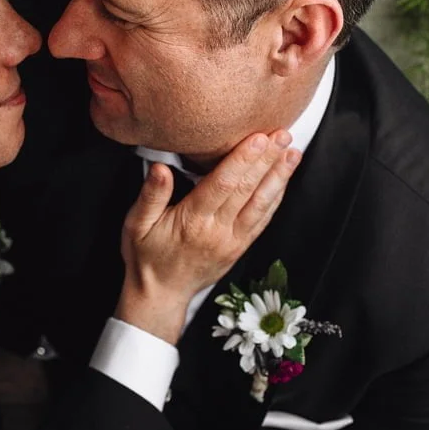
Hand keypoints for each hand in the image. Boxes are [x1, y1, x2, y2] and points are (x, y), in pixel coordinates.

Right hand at [116, 131, 299, 343]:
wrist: (160, 294)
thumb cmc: (146, 256)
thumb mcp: (136, 224)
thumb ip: (150, 195)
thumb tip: (159, 168)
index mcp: (192, 220)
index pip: (222, 184)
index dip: (242, 159)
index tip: (258, 137)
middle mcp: (217, 230)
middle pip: (247, 189)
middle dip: (267, 159)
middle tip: (283, 135)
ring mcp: (232, 240)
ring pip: (261, 204)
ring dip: (279, 177)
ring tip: (292, 153)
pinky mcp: (240, 247)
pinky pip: (262, 221)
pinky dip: (275, 199)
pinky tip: (283, 181)